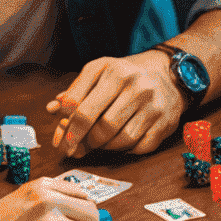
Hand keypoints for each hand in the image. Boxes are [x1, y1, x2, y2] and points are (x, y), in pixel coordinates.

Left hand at [45, 51, 185, 157]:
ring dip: (102, 147)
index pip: (78, 105)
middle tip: (74, 149)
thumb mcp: (98, 74)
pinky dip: (123, 150)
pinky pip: (136, 147)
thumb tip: (52, 110)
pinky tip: (117, 142)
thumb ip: (74, 92)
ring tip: (97, 143)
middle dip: (82, 142)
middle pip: (98, 126)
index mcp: (112, 70)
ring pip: (118, 140)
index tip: (60, 139)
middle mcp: (134, 85)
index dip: (65, 127)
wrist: (168, 74)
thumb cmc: (124, 77)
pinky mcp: (164, 123)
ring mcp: (152, 105)